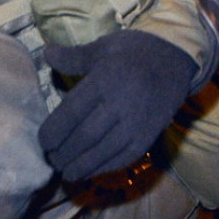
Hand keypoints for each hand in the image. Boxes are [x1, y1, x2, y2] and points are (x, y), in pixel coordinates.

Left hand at [38, 29, 194, 180]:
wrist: (174, 59)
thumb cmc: (133, 51)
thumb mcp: (102, 48)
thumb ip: (73, 57)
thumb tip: (46, 53)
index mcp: (104, 79)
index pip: (70, 113)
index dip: (52, 133)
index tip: (43, 142)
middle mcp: (120, 103)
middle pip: (84, 137)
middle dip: (63, 153)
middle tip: (51, 159)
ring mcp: (136, 122)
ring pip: (102, 152)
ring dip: (80, 166)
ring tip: (66, 171)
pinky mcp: (148, 135)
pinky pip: (123, 158)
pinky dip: (103, 167)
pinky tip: (90, 170)